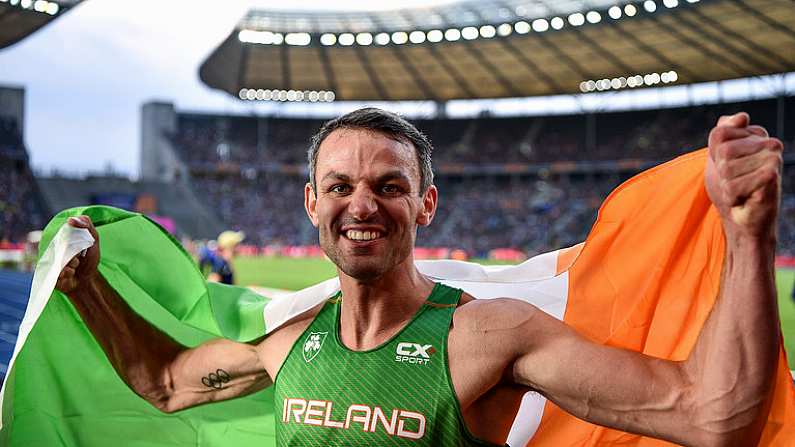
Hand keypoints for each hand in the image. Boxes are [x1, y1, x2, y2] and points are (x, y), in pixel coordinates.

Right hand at [55, 215, 100, 293]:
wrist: (87, 281)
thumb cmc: (89, 260)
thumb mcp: (93, 240)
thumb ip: (87, 226)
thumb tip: (70, 218)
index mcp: (62, 241)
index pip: (63, 233)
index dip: (73, 239)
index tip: (80, 245)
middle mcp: (55, 250)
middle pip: (61, 246)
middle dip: (74, 252)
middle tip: (79, 257)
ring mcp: (51, 262)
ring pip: (60, 259)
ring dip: (72, 263)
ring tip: (76, 266)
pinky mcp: (50, 275)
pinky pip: (56, 271)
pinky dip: (67, 272)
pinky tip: (71, 274)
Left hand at [704, 112, 782, 239]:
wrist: (743, 217)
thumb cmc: (730, 186)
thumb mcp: (718, 156)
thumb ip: (723, 132)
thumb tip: (743, 116)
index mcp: (757, 134)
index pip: (719, 134)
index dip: (714, 155)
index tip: (726, 166)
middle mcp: (770, 143)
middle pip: (722, 151)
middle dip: (721, 172)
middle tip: (735, 181)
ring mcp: (773, 159)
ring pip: (726, 169)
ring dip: (727, 185)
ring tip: (741, 189)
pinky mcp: (771, 177)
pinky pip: (733, 185)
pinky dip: (732, 197)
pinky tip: (745, 198)